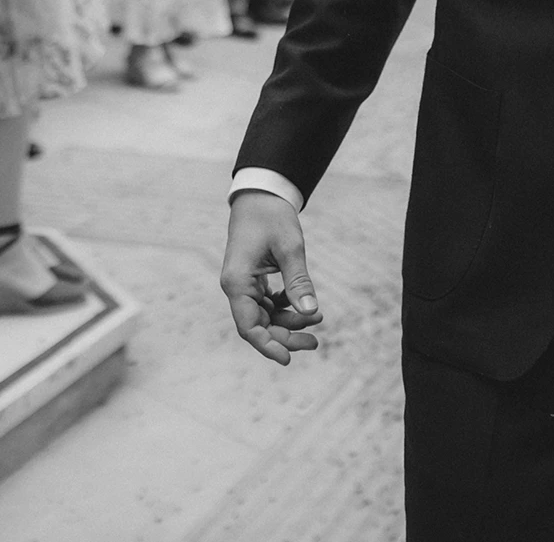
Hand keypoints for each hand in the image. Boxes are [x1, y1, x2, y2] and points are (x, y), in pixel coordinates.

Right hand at [219, 190, 323, 365]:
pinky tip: (305, 306)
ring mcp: (244, 284)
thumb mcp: (290, 248)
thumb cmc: (272, 217)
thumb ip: (298, 281)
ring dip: (289, 322)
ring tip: (317, 320)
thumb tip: (311, 311)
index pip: (249, 327)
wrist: (262, 194)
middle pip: (259, 325)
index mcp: (237, 282)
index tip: (288, 359)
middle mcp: (236, 287)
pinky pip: (268, 303)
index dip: (268, 346)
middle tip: (316, 341)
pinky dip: (286, 307)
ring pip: (265, 316)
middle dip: (286, 336)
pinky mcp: (253, 279)